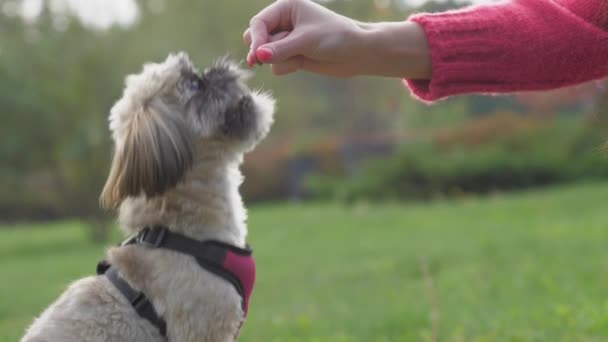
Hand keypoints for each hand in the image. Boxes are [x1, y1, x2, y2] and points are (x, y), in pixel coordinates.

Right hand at [244, 0, 431, 78]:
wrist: (358, 54)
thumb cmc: (336, 38)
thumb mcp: (306, 41)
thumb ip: (280, 49)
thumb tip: (258, 56)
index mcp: (286, 7)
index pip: (259, 23)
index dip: (256, 40)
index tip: (257, 57)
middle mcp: (285, 22)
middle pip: (255, 37)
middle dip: (261, 50)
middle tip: (259, 62)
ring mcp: (288, 40)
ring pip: (266, 54)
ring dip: (279, 59)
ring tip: (299, 57)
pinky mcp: (292, 56)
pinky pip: (277, 65)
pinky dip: (286, 67)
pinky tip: (302, 64)